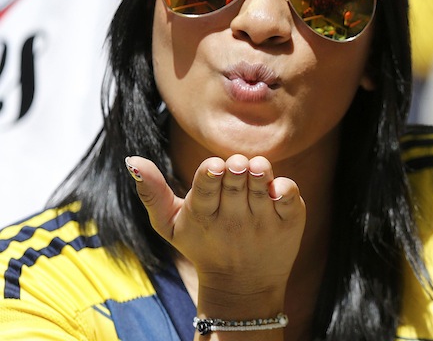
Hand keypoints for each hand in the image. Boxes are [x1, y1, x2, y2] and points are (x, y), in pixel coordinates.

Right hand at [124, 154, 304, 316]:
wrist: (242, 285)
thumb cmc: (203, 244)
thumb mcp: (170, 224)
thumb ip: (152, 192)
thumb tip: (131, 158)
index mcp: (203, 215)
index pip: (206, 189)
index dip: (210, 175)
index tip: (214, 166)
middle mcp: (234, 218)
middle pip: (235, 183)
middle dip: (236, 168)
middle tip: (235, 164)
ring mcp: (263, 220)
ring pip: (263, 186)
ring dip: (261, 172)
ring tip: (257, 168)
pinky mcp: (288, 221)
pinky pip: (290, 197)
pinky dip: (285, 187)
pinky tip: (277, 186)